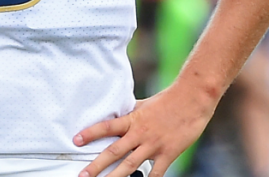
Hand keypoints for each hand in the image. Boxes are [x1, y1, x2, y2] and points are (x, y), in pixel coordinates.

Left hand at [73, 83, 217, 176]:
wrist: (192, 100)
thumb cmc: (167, 101)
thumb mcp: (143, 105)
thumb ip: (129, 113)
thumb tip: (114, 115)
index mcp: (132, 119)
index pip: (107, 126)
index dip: (90, 133)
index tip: (76, 140)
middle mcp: (140, 133)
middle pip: (114, 152)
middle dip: (97, 165)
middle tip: (83, 175)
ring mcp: (153, 145)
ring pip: (130, 165)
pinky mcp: (168, 154)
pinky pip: (156, 173)